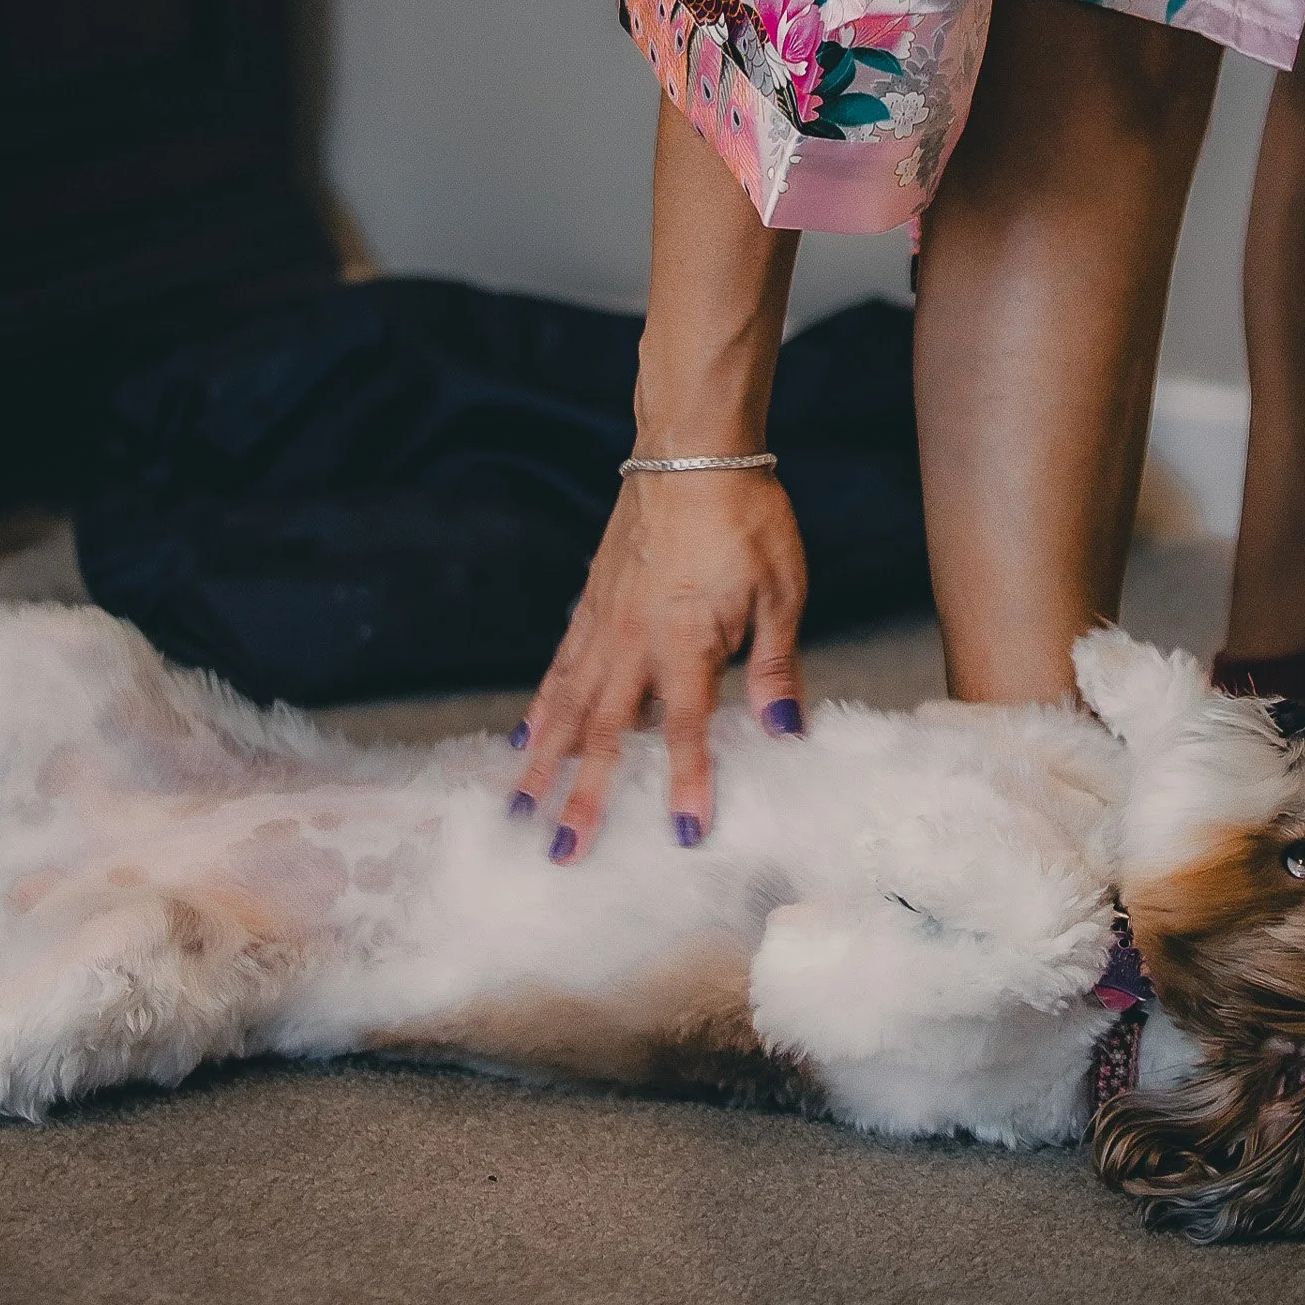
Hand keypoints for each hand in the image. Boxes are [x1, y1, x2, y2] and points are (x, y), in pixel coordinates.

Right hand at [507, 464, 807, 861]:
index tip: (680, 835)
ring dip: (544, 761)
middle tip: (561, 854)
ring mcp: (604, 621)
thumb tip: (785, 733)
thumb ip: (777, 667)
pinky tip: (525, 735)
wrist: (693, 450)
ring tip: (519, 809)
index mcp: (685, 641)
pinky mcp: (592, 601)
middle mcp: (633, 640)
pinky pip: (561, 665)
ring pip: (567, 704)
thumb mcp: (782, 592)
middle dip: (583, 796)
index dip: (686, 782)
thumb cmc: (747, 518)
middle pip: (605, 731)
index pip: (685, 727)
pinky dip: (541, 705)